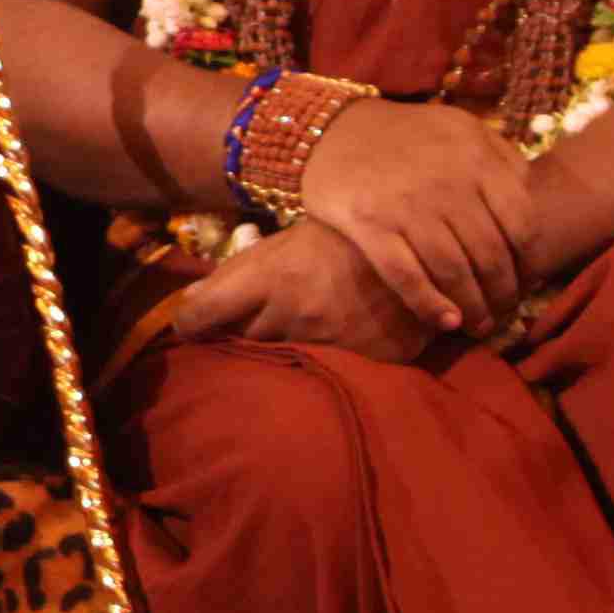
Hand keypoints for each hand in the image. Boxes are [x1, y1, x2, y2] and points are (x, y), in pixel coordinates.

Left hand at [146, 228, 445, 360]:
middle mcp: (291, 314)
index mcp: (269, 277)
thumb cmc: (346, 240)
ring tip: (300, 328)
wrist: (424, 253)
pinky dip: (323, 363)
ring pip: (281, 359)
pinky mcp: (359, 364)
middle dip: (243, 333)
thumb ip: (242, 271)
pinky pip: (325, 372)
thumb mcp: (289, 242)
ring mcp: (326, 344)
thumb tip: (194, 302)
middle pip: (241, 340)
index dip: (189, 323)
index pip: (201, 314)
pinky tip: (332, 343)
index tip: (191, 327)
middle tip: (258, 319)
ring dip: (283, 347)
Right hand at [284, 95, 534, 339]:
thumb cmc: (407, 135)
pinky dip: (429, 304)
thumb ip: (502, 157)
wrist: (332, 130)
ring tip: (478, 326)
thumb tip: (532, 196)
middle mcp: (446, 182)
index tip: (525, 282)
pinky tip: (445, 321)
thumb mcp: (461, 128)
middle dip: (501, 294)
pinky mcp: (369, 224)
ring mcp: (406, 205)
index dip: (527, 263)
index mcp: (476, 158)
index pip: (521, 225)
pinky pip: (406, 275)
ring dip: (472, 307)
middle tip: (502, 314)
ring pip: (453, 271)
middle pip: (489, 255)